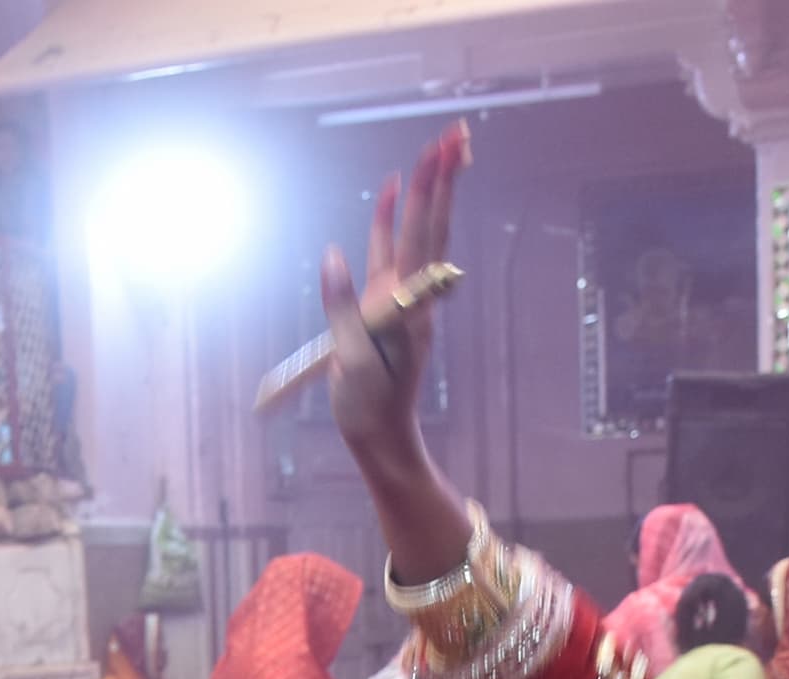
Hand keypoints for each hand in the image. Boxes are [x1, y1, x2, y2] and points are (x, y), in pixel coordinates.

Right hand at [316, 121, 468, 470]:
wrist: (381, 435)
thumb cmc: (369, 405)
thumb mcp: (352, 362)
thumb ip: (343, 309)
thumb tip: (332, 256)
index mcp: (408, 304)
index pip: (422, 235)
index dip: (430, 192)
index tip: (441, 153)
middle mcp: (412, 293)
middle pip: (431, 224)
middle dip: (443, 178)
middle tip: (456, 133)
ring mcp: (400, 295)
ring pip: (417, 233)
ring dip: (426, 191)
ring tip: (435, 150)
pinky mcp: (385, 303)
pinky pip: (389, 252)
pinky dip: (390, 219)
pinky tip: (391, 189)